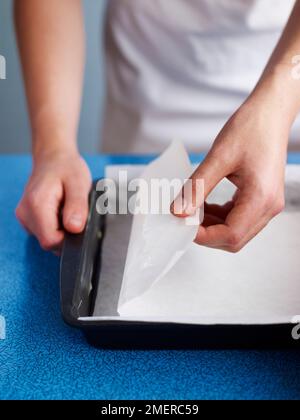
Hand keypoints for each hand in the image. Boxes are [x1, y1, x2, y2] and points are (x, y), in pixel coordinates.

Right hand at [16, 150, 91, 253]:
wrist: (54, 157)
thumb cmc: (67, 167)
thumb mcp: (78, 183)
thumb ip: (77, 207)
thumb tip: (75, 228)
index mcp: (37, 204)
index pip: (50, 240)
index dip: (68, 239)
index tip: (78, 223)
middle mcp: (25, 212)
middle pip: (48, 241)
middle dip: (65, 233)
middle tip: (74, 211)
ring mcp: (24, 216)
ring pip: (47, 238)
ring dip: (61, 229)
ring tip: (66, 208)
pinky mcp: (27, 218)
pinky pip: (44, 231)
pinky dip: (55, 225)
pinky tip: (60, 211)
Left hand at [172, 96, 288, 251]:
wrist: (271, 112)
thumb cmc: (251, 128)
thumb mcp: (218, 157)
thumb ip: (196, 188)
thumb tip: (178, 211)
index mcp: (261, 198)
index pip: (231, 235)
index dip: (204, 236)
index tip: (183, 226)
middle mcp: (268, 206)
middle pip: (235, 239)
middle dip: (207, 233)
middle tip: (186, 219)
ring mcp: (267, 204)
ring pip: (237, 231)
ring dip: (213, 225)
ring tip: (193, 209)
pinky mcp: (262, 198)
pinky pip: (239, 218)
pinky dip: (221, 216)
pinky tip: (205, 204)